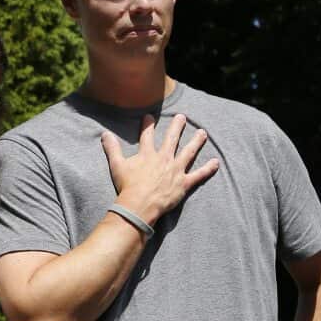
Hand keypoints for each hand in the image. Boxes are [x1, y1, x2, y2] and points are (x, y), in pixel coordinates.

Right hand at [101, 114, 218, 224]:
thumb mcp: (116, 165)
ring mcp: (176, 170)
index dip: (148, 125)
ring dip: (196, 142)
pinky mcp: (184, 183)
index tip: (149, 117)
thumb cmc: (127, 185)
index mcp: (147, 154)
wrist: (139, 204)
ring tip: (203, 133)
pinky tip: (216, 162)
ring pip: (188, 153)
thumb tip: (105, 134)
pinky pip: (199, 175)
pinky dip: (208, 169)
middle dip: (177, 127)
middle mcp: (164, 158)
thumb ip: (112, 148)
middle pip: (171, 139)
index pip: (147, 136)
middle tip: (182, 117)